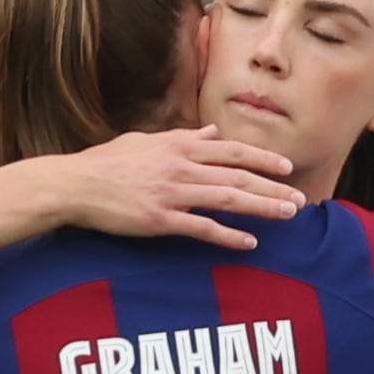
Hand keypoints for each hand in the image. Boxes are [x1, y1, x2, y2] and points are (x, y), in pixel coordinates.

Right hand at [31, 130, 306, 248]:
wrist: (73, 185)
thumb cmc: (106, 163)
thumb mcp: (145, 141)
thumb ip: (181, 137)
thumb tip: (210, 131)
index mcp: (177, 147)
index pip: (230, 151)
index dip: (261, 159)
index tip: (286, 167)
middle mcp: (179, 167)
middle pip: (237, 175)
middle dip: (272, 186)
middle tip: (300, 198)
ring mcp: (171, 193)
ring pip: (227, 199)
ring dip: (262, 207)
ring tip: (288, 215)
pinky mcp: (160, 219)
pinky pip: (202, 228)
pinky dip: (228, 235)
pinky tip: (250, 242)